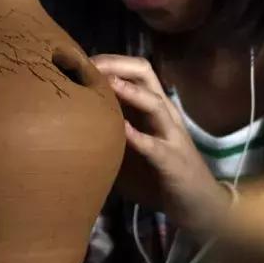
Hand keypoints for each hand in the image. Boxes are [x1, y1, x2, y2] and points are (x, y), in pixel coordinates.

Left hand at [90, 54, 231, 228]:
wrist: (198, 204)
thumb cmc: (158, 175)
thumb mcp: (128, 150)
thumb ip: (107, 135)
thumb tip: (65, 127)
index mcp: (151, 108)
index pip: (133, 70)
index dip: (106, 60)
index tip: (75, 58)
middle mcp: (163, 114)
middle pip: (145, 74)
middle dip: (115, 64)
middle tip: (86, 63)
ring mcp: (171, 136)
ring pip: (154, 103)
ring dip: (130, 92)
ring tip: (107, 84)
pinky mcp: (174, 161)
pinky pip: (156, 146)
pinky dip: (139, 137)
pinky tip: (123, 131)